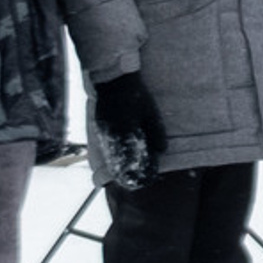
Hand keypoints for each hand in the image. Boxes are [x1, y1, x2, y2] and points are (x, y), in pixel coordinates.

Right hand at [90, 68, 168, 188]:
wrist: (113, 80)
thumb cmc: (135, 95)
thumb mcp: (150, 112)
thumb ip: (156, 131)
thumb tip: (163, 150)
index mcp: (125, 130)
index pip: (130, 157)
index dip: (137, 169)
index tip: (145, 178)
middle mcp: (111, 133)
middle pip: (117, 159)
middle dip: (125, 171)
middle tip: (133, 183)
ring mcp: (102, 130)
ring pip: (109, 153)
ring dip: (117, 164)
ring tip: (124, 175)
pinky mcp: (99, 125)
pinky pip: (105, 144)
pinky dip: (111, 153)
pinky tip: (117, 158)